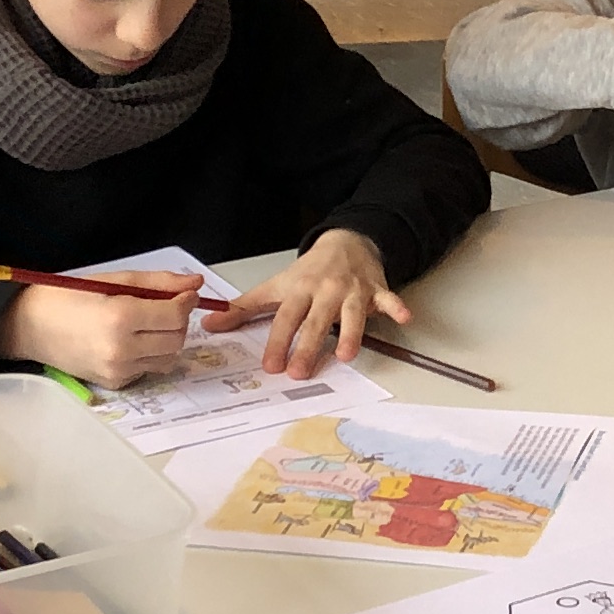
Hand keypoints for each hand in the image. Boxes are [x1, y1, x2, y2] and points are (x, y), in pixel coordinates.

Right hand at [0, 271, 201, 387]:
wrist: (29, 326)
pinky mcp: (114, 383)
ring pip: (168, 357)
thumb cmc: (67, 298)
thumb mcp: (113, 280)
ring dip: (166, 339)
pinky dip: (148, 354)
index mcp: (121, 318)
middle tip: (162, 307)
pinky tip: (129, 340)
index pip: (176, 314)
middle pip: (177, 338)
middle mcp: (121, 350)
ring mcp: (118, 371)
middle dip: (177, 321)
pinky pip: (148, 368)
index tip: (184, 293)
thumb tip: (195, 283)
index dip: (185, 301)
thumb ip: (158, 282)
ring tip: (144, 324)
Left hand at [209, 229, 406, 380]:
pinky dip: (396, 306)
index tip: (271, 364)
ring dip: (350, 333)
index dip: (278, 341)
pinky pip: (388, 299)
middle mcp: (325, 290)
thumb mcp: (275, 285)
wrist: (345, 242)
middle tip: (298, 372)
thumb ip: (244, 308)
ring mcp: (352, 290)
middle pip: (315, 321)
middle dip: (306, 346)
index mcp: (299, 290)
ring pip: (351, 314)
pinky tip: (403, 317)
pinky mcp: (375, 290)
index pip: (286, 318)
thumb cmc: (309, 271)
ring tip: (345, 355)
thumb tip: (210, 323)